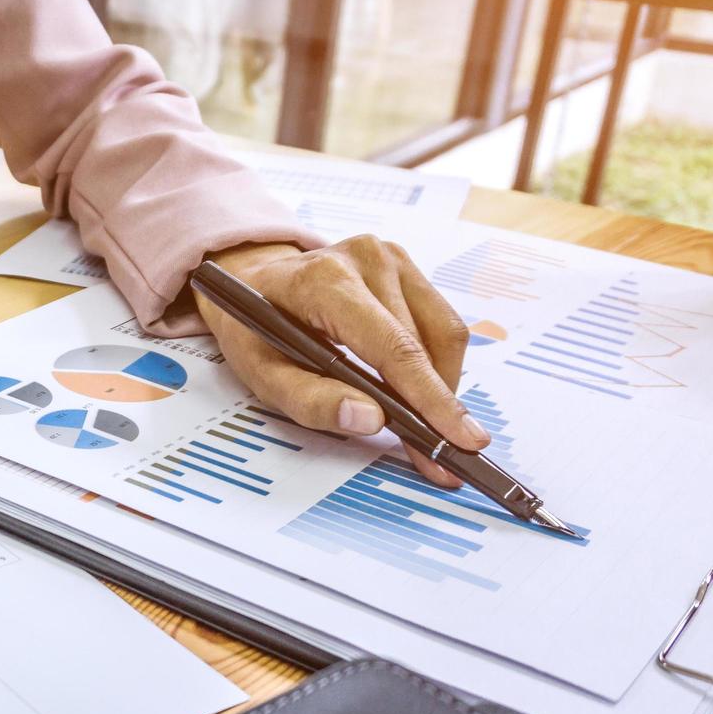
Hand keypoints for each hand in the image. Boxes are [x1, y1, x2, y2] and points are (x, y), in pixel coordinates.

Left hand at [200, 236, 489, 487]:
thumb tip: (371, 420)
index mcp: (326, 282)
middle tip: (440, 456)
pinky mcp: (405, 265)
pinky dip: (434, 363)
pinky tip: (416, 388)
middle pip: (425, 344)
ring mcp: (390, 257)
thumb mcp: (260, 372)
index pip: (394, 347)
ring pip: (443, 334)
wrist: (251, 280)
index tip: (461, 438)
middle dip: (438, 406)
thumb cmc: (253, 328)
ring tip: (427, 425)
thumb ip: (310, 400)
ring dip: (440, 385)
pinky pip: (438, 323)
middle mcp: (366, 259)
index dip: (431, 398)